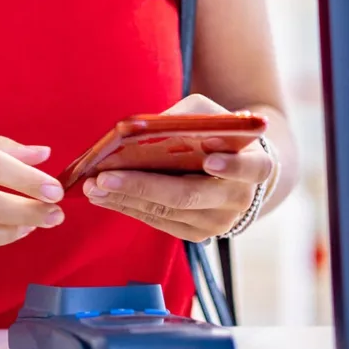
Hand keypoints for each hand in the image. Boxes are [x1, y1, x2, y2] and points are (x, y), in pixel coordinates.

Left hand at [81, 94, 272, 241]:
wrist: (234, 168)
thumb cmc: (215, 132)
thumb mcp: (208, 114)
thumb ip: (185, 118)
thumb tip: (141, 129)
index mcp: (255, 165)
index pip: (251, 168)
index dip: (231, 166)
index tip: (208, 159)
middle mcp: (239, 199)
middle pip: (190, 195)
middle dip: (143, 186)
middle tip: (105, 176)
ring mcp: (218, 222)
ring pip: (168, 212)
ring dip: (125, 199)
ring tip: (93, 185)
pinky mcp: (197, 234)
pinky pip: (159, 222)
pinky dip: (129, 207)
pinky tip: (103, 195)